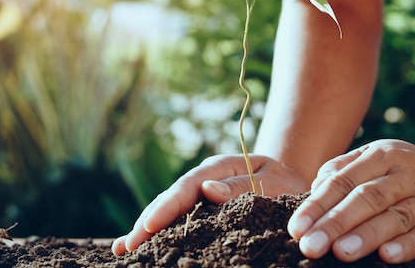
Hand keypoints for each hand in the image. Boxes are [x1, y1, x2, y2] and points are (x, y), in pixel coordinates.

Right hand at [111, 153, 309, 254]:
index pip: (189, 185)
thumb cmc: (285, 181)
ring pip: (168, 209)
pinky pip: (177, 218)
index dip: (168, 206)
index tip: (150, 224)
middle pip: (171, 198)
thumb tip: (208, 189)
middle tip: (127, 245)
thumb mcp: (273, 181)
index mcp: (220, 167)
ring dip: (146, 227)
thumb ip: (244, 185)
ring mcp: (200, 192)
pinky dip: (158, 230)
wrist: (291, 180)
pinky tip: (138, 245)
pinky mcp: (201, 207)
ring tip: (123, 248)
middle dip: (148, 221)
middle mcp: (205, 178)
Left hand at [287, 139, 414, 263]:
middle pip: (368, 198)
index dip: (318, 205)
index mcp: (382, 155)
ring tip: (341, 252)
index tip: (297, 228)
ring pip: (397, 217)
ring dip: (368, 235)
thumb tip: (315, 188)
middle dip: (336, 223)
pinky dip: (408, 246)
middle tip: (311, 246)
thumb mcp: (371, 158)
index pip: (344, 181)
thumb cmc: (399, 170)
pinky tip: (387, 256)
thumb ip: (341, 170)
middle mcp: (407, 174)